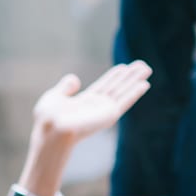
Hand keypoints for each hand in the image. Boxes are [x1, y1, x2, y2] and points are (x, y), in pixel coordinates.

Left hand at [31, 61, 151, 144]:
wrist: (51, 130)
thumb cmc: (48, 119)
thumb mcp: (54, 97)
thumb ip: (65, 88)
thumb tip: (75, 79)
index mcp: (85, 102)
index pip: (104, 86)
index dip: (115, 75)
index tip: (125, 66)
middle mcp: (97, 106)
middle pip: (117, 87)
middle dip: (130, 76)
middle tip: (144, 64)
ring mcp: (104, 111)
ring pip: (124, 92)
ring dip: (136, 81)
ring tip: (147, 68)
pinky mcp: (109, 115)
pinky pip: (125, 102)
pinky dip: (135, 93)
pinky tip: (145, 84)